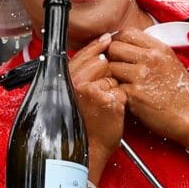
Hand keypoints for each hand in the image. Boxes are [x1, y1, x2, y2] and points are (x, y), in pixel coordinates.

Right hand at [70, 33, 125, 185]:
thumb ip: (81, 76)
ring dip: (114, 88)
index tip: (107, 38)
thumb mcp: (75, 96)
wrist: (90, 149)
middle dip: (107, 73)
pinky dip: (122, 100)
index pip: (84, 54)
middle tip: (102, 91)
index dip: (97, 46)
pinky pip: (122, 90)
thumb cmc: (83, 125)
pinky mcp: (109, 100)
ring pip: (113, 76)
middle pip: (101, 62)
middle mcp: (77, 84)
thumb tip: (96, 53)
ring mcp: (94, 91)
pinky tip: (112, 111)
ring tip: (104, 105)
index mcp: (66, 81)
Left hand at [106, 28, 188, 152]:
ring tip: (119, 81)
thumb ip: (151, 51)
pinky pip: (113, 86)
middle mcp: (150, 60)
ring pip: (109, 66)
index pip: (127, 33)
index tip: (118, 49)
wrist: (187, 115)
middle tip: (115, 66)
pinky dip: (115, 90)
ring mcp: (141, 77)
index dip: (118, 40)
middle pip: (114, 47)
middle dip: (111, 57)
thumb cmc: (179, 91)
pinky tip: (123, 94)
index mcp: (159, 49)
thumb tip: (129, 45)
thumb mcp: (170, 62)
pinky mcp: (133, 94)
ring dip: (111, 74)